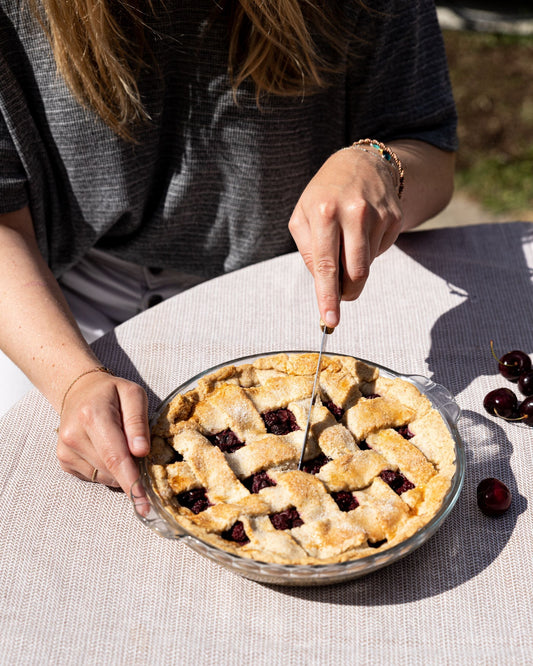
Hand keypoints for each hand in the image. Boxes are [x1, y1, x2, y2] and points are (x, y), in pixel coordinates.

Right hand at [56, 369, 150, 498]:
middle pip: (110, 469)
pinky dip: (107, 470)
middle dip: (132, 472)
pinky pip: (94, 477)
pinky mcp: (64, 460)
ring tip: (121, 445)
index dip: (131, 481)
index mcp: (93, 416)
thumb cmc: (111, 393)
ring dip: (120, 470)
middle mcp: (74, 435)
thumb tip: (141, 452)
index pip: (115, 456)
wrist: (80, 391)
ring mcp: (65, 450)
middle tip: (141, 455)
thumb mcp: (133, 395)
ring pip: (103, 477)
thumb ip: (138, 422)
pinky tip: (106, 449)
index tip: (144, 504)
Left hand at [288, 147, 402, 326]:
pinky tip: (362, 232)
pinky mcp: (395, 218)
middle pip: (356, 272)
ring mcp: (378, 215)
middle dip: (347, 291)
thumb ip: (309, 251)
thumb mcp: (302, 216)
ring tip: (347, 243)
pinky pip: (380, 252)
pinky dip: (368, 251)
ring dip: (355, 268)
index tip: (330, 320)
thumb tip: (325, 283)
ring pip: (368, 266)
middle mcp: (354, 213)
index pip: (327, 265)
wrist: (362, 163)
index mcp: (325, 212)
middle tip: (341, 294)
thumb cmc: (324, 194)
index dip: (328, 297)